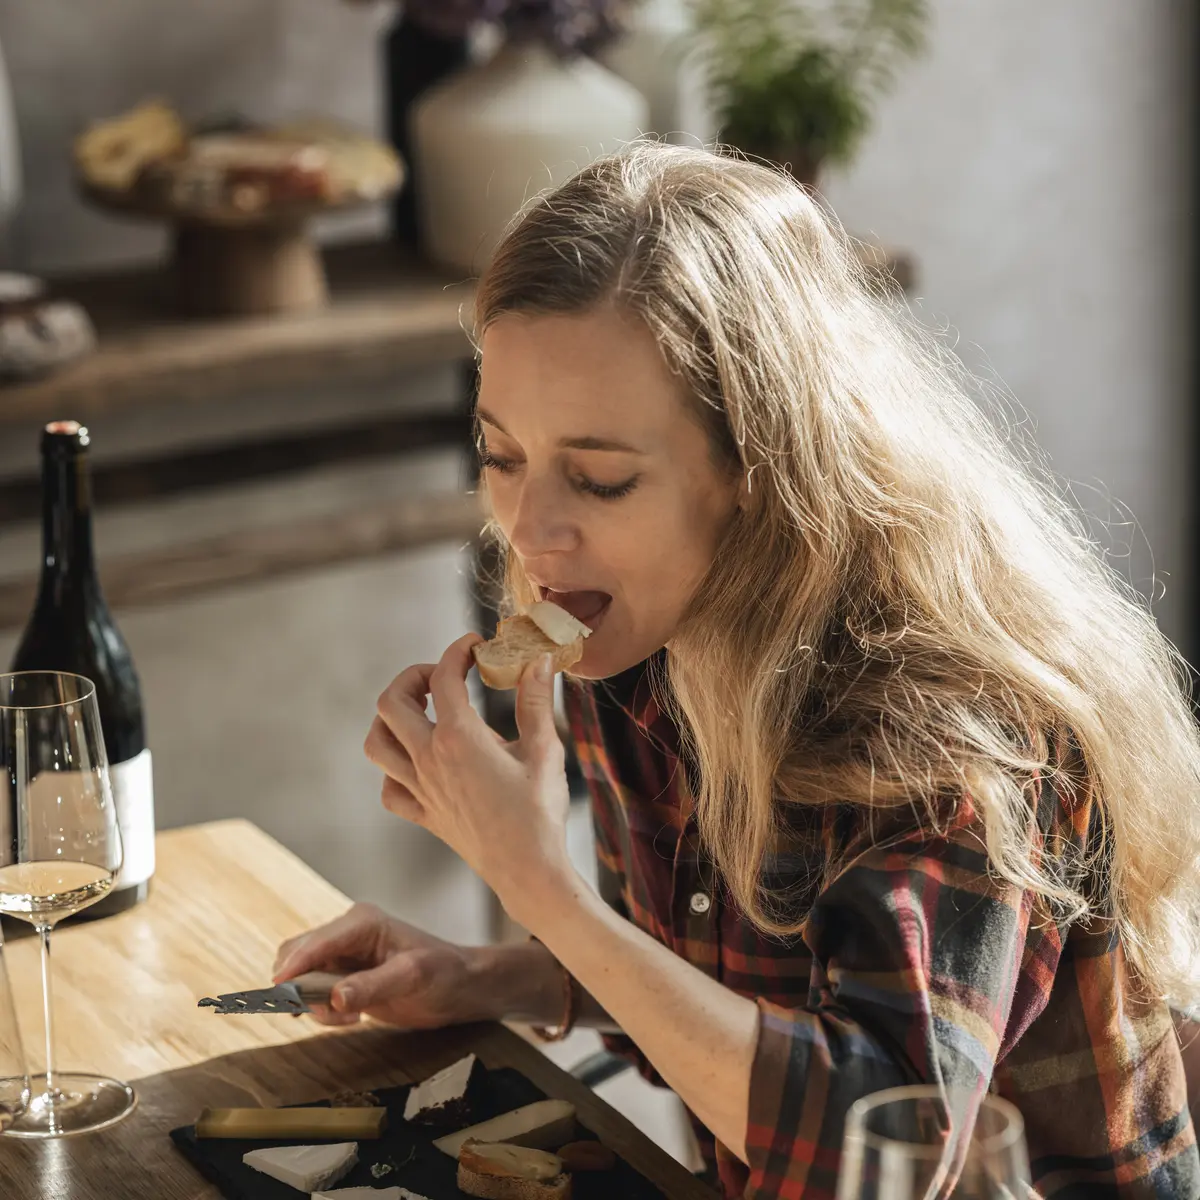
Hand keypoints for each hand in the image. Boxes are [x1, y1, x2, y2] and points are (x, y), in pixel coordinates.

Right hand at [272, 902, 489, 1028]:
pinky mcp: (343, 977)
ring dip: (312, 1002)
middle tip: (327, 1012)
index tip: (277, 992)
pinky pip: (312, 993)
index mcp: (362, 923)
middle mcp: (347, 934)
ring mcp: (344, 955)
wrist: (461, 987)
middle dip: (301, 987)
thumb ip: (372, 986)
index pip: (316, 942)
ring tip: (347, 1016)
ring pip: (301, 977)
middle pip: (298, 955)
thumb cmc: (445, 973)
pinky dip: (320, 1009)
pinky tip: (349, 1017)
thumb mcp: (413, 978)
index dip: (294, 967)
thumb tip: (334, 997)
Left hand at [364, 635, 576, 915]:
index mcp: (459, 738)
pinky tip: (418, 763)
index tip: (475, 646)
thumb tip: (536, 661)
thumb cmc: (539, 812)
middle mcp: (429, 759)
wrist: (527, 870)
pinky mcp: (423, 814)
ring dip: (391, 720)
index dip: (458, 651)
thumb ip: (535, 701)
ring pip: (376, 743)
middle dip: (412, 677)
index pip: (444, 676)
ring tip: (420, 712)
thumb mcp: (544, 749)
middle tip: (440, 676)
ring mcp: (421, 789)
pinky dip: (394, 769)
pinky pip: (389, 787)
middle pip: (391, 702)